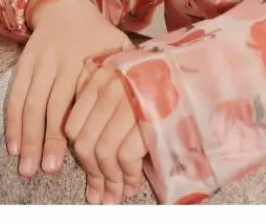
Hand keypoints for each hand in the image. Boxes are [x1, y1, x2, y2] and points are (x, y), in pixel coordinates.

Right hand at [5, 0, 132, 178]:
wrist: (67, 6)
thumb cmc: (99, 36)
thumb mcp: (119, 47)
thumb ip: (128, 72)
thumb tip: (150, 104)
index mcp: (89, 57)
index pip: (83, 97)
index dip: (80, 126)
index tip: (81, 154)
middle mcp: (62, 58)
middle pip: (53, 103)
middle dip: (49, 139)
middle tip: (47, 170)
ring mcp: (40, 60)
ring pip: (32, 102)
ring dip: (28, 136)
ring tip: (27, 167)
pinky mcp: (24, 61)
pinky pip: (16, 95)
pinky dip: (13, 121)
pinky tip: (13, 145)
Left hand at [66, 61, 146, 204]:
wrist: (192, 71)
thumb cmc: (157, 79)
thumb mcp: (125, 81)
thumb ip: (101, 103)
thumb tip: (83, 151)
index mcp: (100, 77)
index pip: (72, 125)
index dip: (79, 155)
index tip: (88, 170)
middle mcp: (111, 86)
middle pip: (86, 143)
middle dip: (92, 174)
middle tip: (99, 194)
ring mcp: (130, 101)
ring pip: (104, 152)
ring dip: (110, 181)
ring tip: (115, 195)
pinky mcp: (149, 116)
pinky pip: (126, 155)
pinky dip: (128, 176)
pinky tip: (132, 184)